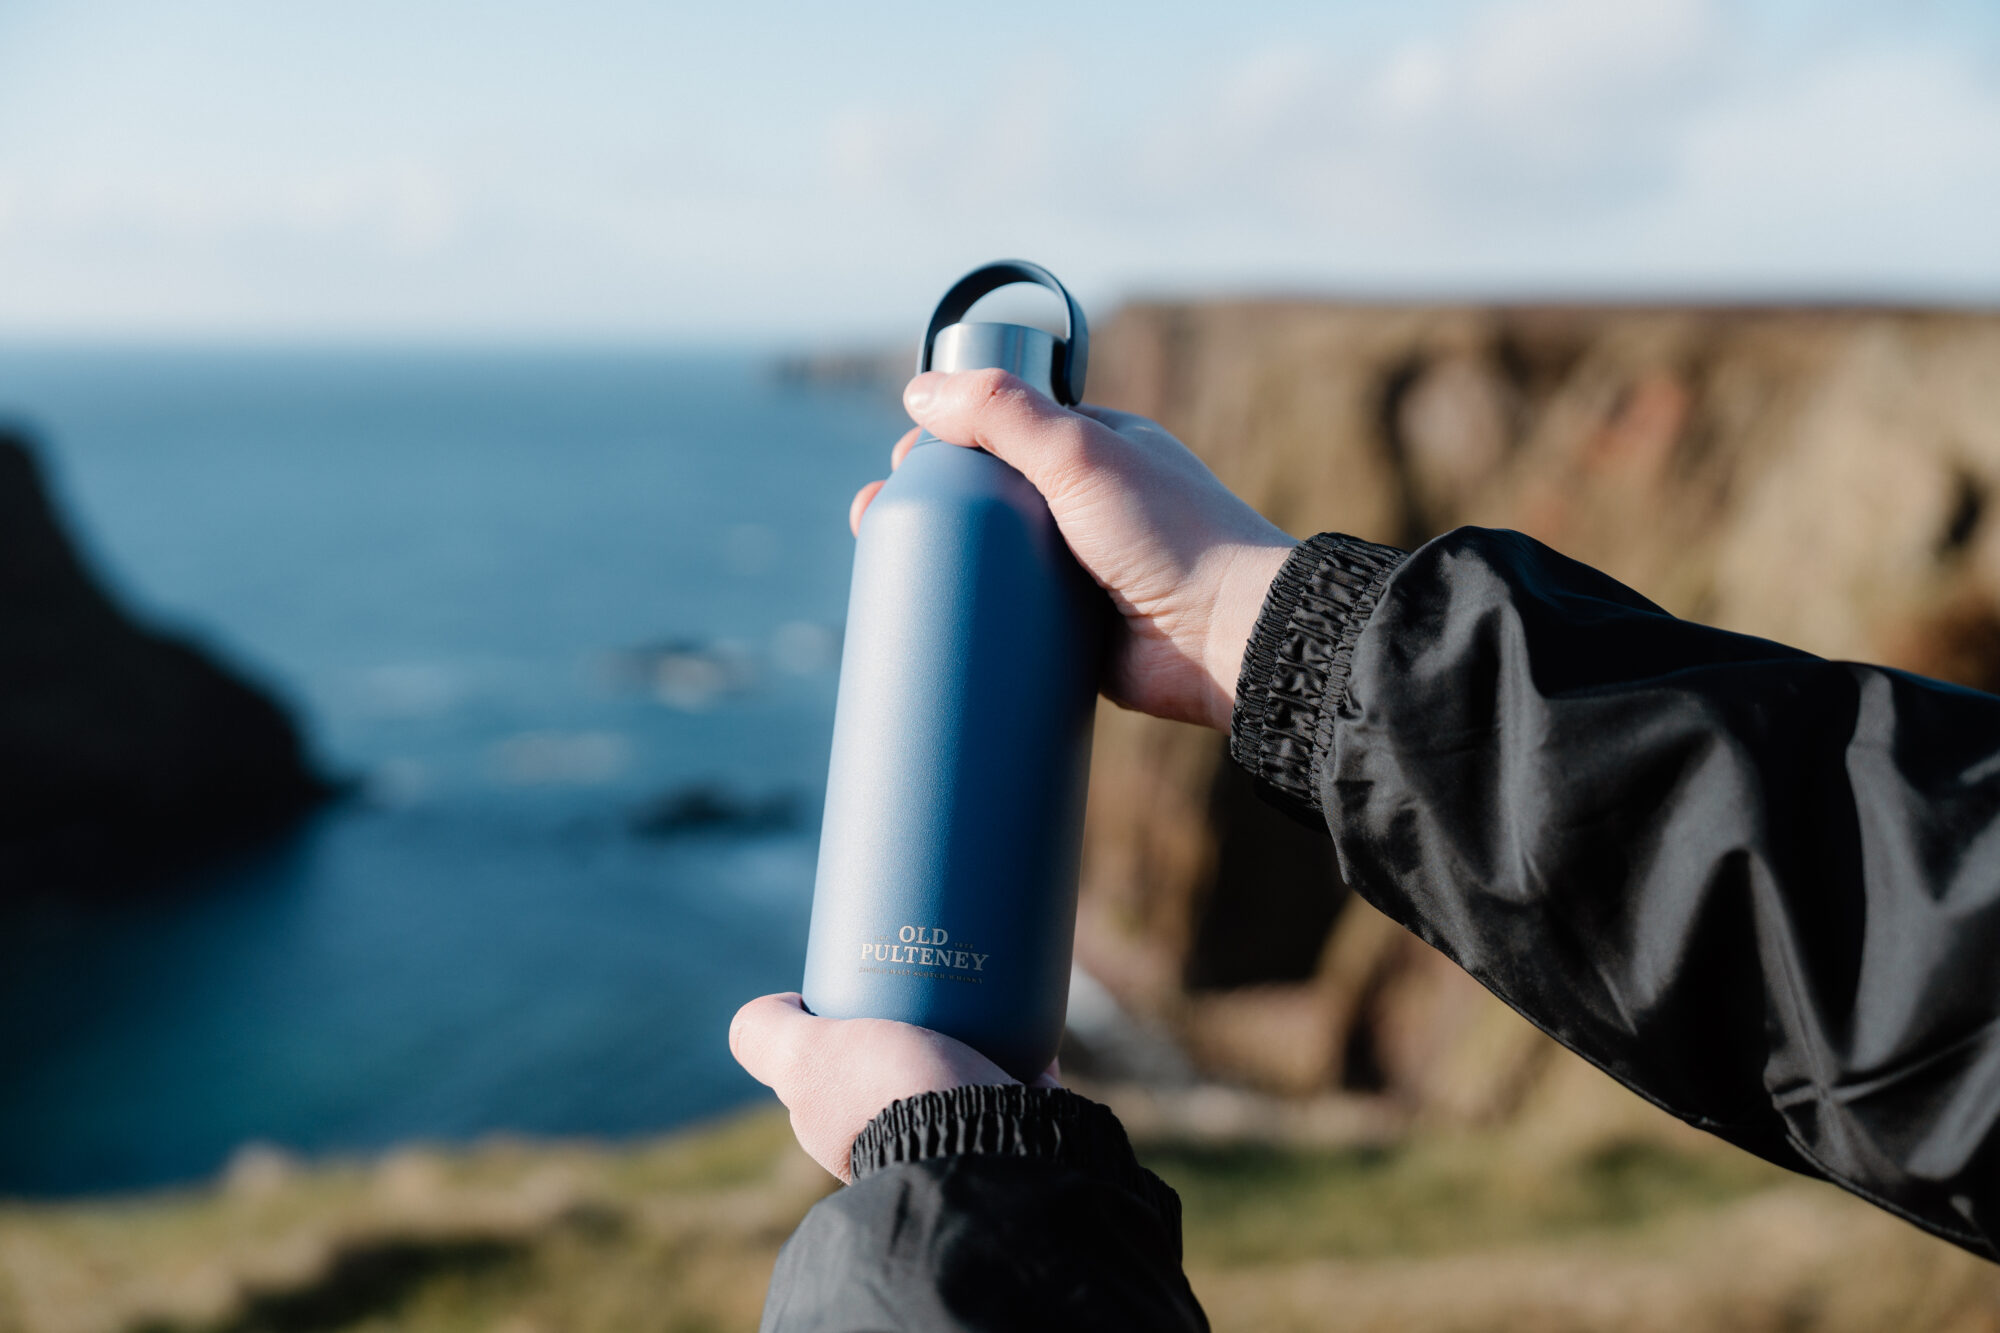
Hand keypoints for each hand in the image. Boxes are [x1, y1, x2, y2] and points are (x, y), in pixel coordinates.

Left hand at [730, 992, 1060, 1182]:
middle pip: (901, 1047)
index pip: (838, 1054)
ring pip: (959, 1053)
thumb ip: (768, 1037)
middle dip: (915, 1006)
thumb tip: (752, 1015)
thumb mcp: (808, 1059)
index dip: (849, 1006)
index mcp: (844, 1125)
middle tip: (933, 949)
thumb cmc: (890, 1095)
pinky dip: (1018, 1032)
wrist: (989, 1143)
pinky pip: (1014, 1062)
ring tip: (981, 960)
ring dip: (970, 1015)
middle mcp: (898, 1132)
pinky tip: (1025, 992)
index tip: (872, 964)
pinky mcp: (1013, 1116)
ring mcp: (959, 1126)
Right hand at [850, 370, 1295, 730]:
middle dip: (930, 503)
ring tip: (882, 571)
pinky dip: (971, 619)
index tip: (906, 462)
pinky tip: (924, 623)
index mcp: (1096, 449)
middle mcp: (1087, 506)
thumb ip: (1003, 413)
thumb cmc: (1170, 536)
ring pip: (991, 561)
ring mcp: (1080, 571)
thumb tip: (918, 392)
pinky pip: (1009, 621)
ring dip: (941, 563)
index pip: (1004, 428)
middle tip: (878, 520)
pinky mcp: (1076, 634)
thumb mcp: (1082, 455)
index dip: (948, 439)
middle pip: (987, 495)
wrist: (1229, 639)